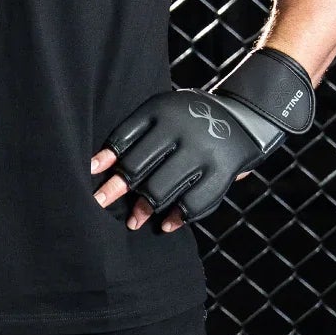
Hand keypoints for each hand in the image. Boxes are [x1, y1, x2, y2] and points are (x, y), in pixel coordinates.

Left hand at [91, 88, 265, 229]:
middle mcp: (182, 129)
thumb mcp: (164, 112)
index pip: (124, 138)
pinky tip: (166, 224)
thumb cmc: (188, 120)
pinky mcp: (222, 172)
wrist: (245, 118)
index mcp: (162, 110)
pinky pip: (193, 203)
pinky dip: (177, 218)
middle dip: (116, 189)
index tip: (90, 174)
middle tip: (101, 203)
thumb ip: (135, 135)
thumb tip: (96, 167)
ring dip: (143, 209)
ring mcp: (203, 151)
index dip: (105, 159)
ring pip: (161, 189)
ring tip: (133, 221)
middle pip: (138, 167)